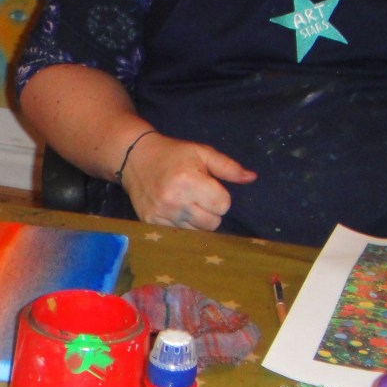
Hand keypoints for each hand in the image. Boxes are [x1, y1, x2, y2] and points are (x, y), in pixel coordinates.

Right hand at [121, 133, 255, 230]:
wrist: (134, 158)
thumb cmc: (173, 154)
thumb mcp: (202, 153)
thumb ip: (228, 167)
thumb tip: (252, 178)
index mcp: (189, 181)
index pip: (223, 205)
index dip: (220, 196)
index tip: (209, 186)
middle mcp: (175, 201)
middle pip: (212, 223)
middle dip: (211, 210)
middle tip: (199, 196)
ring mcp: (161, 214)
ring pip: (197, 231)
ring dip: (197, 220)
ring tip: (186, 202)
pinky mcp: (151, 222)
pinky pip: (178, 233)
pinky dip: (181, 224)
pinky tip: (174, 209)